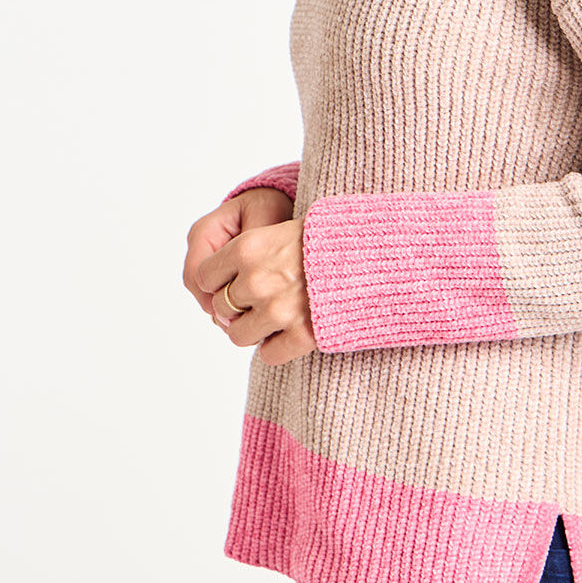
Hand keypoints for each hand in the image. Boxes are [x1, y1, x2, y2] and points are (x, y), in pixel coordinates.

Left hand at [185, 196, 317, 364]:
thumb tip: (212, 282)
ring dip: (254, 329)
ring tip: (276, 317)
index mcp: (249, 247)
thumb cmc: (331, 238)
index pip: (204, 276)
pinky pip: (269, 355)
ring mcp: (279, 310)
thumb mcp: (284, 228)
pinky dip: (279, 347)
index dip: (219, 281)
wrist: (377, 255)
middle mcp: (257, 280)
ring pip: (239, 336)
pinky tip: (295, 330)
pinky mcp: (303, 335)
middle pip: (221, 309)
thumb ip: (249, 252)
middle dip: (237, 307)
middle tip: (262, 299)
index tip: (235, 281)